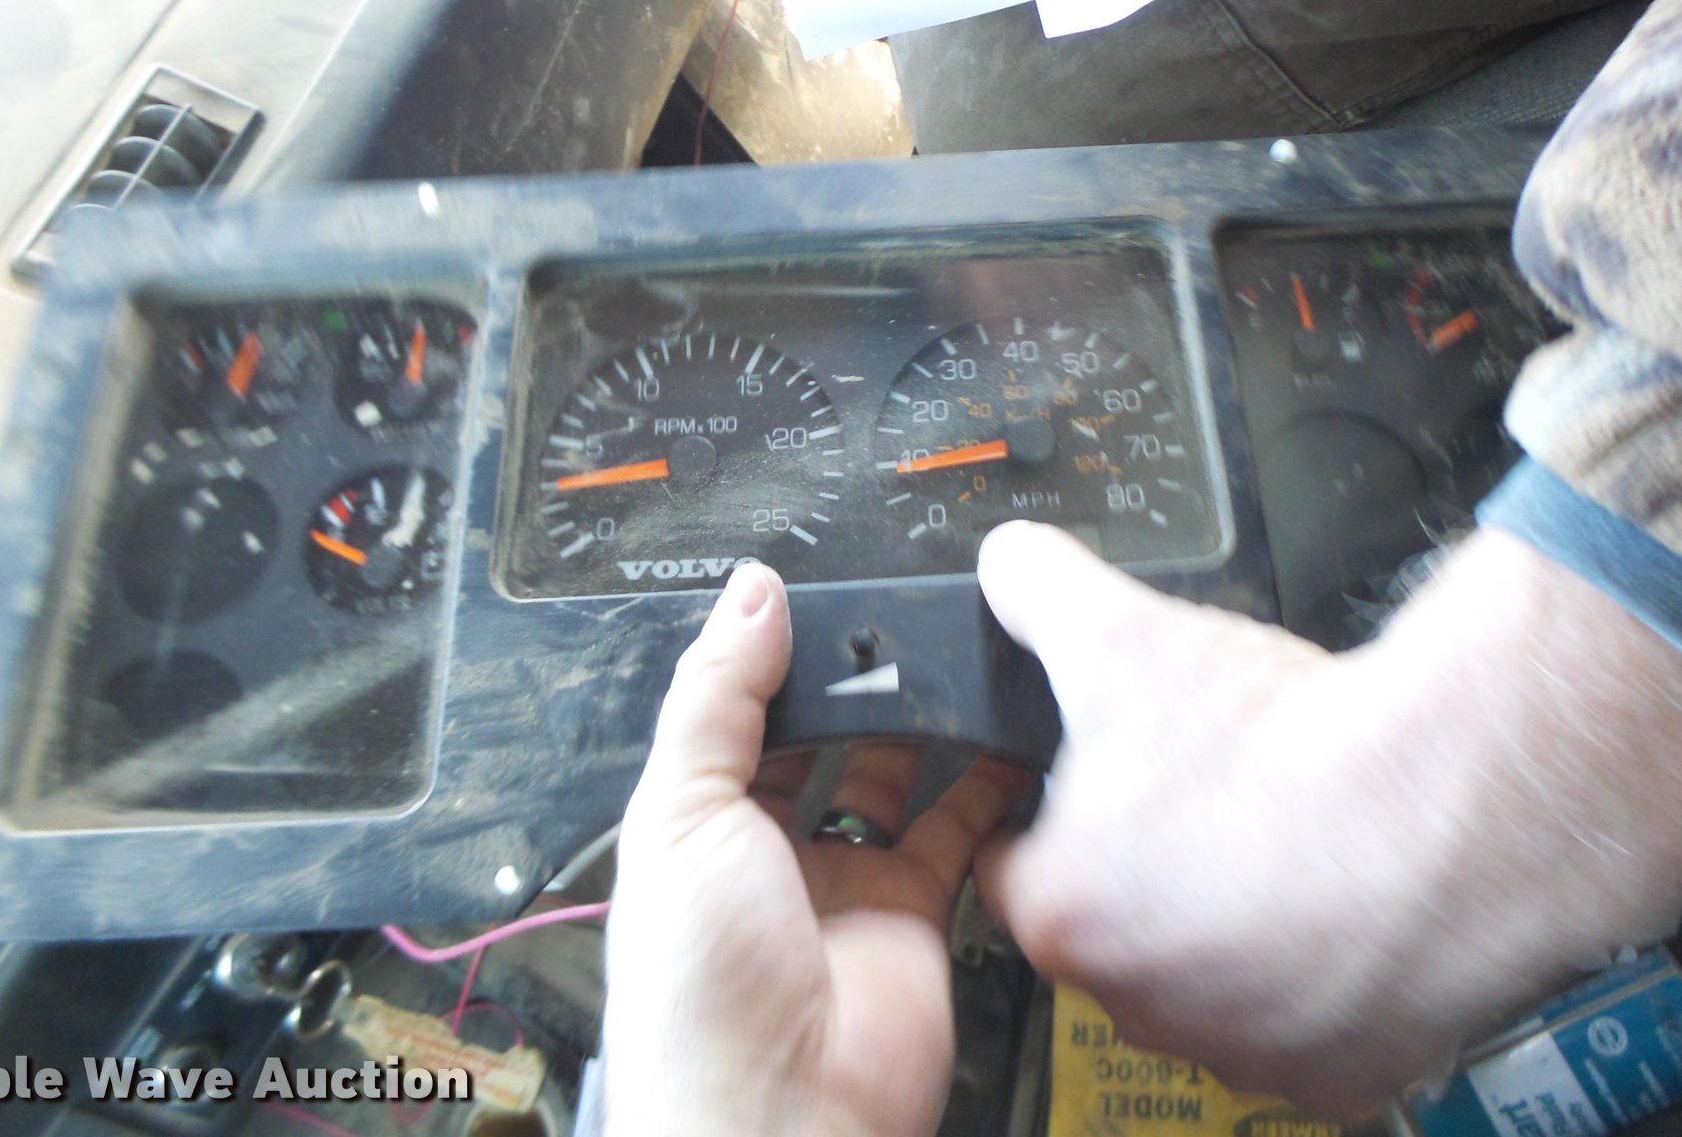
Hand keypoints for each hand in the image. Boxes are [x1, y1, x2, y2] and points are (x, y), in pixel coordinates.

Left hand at [602, 563, 1030, 1136]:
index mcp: (694, 824)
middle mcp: (768, 851)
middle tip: (897, 624)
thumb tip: (751, 597)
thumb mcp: (680, 815)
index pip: (736, 715)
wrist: (779, 1118)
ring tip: (953, 658)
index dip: (774, 660)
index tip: (819, 602)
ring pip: (893, 774)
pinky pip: (958, 832)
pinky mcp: (917, 911)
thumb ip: (716, 698)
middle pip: (821, 738)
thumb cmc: (700, 992)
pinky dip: (985, 786)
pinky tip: (1001, 735)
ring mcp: (846, 882)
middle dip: (855, 684)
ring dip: (922, 721)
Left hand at [973, 521, 1681, 1115]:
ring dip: (1233, 923)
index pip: (1012, 865)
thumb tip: (1009, 565)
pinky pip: (1311, 1022)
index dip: (1046, 808)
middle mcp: (1141, 1008)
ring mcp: (1244, 1050)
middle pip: (1115, 929)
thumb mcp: (1125, 629)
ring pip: (1209, 979)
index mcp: (1066, 917)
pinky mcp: (1341, 1077)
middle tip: (1205, 795)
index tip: (1095, 778)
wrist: (1453, 802)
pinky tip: (1347, 896)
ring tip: (1284, 835)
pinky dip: (1324, 971)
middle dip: (1146, 868)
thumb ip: (1034, 587)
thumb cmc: (1287, 741)